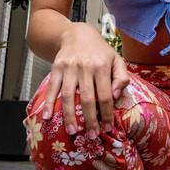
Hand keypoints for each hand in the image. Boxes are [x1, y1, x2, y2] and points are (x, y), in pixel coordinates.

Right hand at [40, 22, 128, 137]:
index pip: (105, 95)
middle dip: (90, 120)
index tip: (108, 128)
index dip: (107, 114)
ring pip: (69, 95)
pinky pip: (52, 88)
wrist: (78, 34)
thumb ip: (121, 78)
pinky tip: (47, 117)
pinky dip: (49, 103)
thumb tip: (116, 97)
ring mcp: (69, 68)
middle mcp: (85, 67)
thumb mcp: (117, 60)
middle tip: (91, 136)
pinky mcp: (56, 68)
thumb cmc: (100, 52)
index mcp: (102, 66)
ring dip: (69, 115)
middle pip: (87, 98)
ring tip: (72, 131)